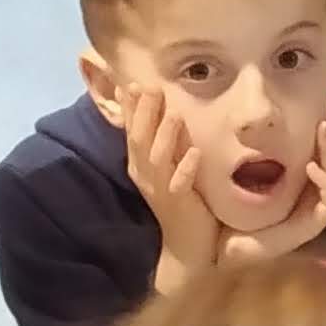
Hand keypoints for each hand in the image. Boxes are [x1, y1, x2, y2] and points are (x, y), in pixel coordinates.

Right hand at [120, 84, 225, 295]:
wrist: (187, 246)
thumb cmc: (182, 200)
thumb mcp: (170, 165)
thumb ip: (165, 139)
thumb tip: (168, 108)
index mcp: (141, 163)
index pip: (132, 129)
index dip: (131, 106)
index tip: (133, 79)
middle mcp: (145, 174)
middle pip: (140, 139)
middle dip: (144, 112)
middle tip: (150, 86)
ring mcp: (160, 190)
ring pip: (157, 158)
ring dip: (165, 135)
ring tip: (174, 113)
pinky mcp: (177, 204)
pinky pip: (180, 184)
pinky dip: (185, 168)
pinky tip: (194, 153)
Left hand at [228, 104, 325, 262]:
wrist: (222, 247)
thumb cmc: (229, 210)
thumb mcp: (239, 170)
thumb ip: (250, 147)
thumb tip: (247, 114)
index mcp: (302, 179)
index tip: (324, 100)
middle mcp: (314, 192)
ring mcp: (316, 208)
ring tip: (321, 128)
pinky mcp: (314, 225)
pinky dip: (325, 181)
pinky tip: (311, 166)